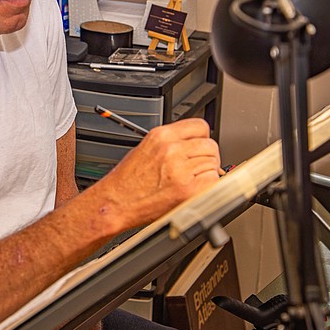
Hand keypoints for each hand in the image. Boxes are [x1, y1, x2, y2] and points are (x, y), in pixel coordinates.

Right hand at [93, 118, 220, 231]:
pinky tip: (192, 190)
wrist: (115, 202)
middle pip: (210, 145)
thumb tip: (194, 144)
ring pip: (213, 164)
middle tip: (195, 168)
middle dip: (206, 157)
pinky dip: (208, 187)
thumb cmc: (127, 181)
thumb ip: (172, 142)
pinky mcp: (187, 190)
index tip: (199, 147)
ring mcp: (180, 169)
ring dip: (206, 173)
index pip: (200, 127)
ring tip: (189, 181)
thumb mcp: (146, 148)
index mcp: (161, 136)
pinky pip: (213, 181)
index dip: (202, 138)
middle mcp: (172, 149)